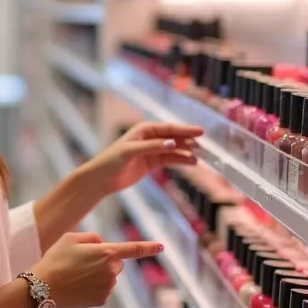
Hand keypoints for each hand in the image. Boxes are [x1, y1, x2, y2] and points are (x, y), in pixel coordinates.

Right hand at [31, 232, 162, 307]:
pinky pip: (103, 290)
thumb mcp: (71, 238)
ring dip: (98, 276)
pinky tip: (78, 287)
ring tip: (75, 276)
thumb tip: (102, 244)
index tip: (161, 246)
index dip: (148, 247)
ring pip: (109, 278)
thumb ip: (92, 238)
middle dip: (105, 262)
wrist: (43, 288)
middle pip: (116, 264)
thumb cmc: (56, 259)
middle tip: (81, 263)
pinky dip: (93, 288)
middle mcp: (111, 271)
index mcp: (106, 252)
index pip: (133, 249)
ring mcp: (108, 287)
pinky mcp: (102, 300)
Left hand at [81, 121, 202, 196]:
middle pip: (174, 137)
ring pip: (174, 149)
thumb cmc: (112, 160)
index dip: (185, 129)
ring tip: (201, 155)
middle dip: (189, 140)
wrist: (102, 178)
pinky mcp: (152, 162)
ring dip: (187, 151)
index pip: (169, 128)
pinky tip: (192, 163)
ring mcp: (152, 150)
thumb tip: (172, 143)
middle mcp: (150, 138)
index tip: (200, 132)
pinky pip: (170, 159)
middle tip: (204, 144)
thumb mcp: (131, 151)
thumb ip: (152, 147)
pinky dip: (181, 160)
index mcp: (144, 130)